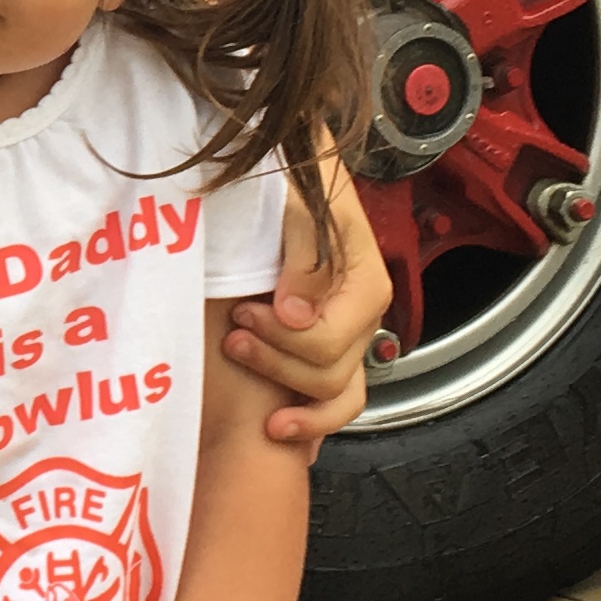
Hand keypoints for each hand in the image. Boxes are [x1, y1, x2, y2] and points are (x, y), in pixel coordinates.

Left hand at [224, 185, 394, 453]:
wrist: (286, 172)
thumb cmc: (292, 184)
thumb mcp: (300, 208)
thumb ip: (304, 261)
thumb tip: (297, 315)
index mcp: (365, 282)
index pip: (329, 340)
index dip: (283, 337)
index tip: (246, 312)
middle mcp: (363, 316)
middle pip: (328, 372)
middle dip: (274, 358)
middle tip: (234, 328)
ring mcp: (349, 337)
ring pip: (333, 394)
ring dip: (282, 384)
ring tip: (239, 352)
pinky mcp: (330, 349)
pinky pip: (337, 401)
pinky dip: (312, 420)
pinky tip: (280, 427)